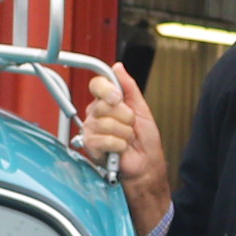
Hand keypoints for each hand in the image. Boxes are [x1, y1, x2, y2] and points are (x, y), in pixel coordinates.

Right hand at [79, 60, 170, 232]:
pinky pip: (102, 139)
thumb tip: (118, 67)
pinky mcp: (90, 146)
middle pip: (102, 104)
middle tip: (130, 126)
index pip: (97, 85)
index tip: (119, 98)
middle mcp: (97, 115)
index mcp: (108, 104)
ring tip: (127, 140)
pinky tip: (120, 150)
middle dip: (124, 117)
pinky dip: (117, 145)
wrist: (146, 168)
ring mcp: (91, 131)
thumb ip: (129, 88)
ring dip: (123, 133)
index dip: (107, 89)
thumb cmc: (145, 143)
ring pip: (104, 122)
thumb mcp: (142, 110)